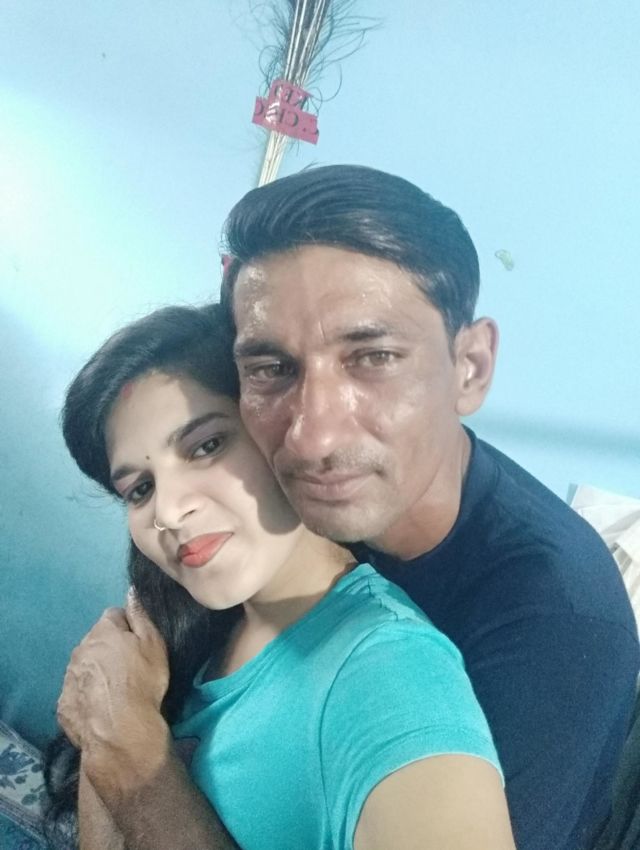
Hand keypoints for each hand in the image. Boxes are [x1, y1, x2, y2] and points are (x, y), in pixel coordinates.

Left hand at [57, 596, 168, 755]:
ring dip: (96, 670)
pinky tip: (100, 707)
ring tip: (114, 689)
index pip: (113, 615)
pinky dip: (86, 694)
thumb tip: (130, 591)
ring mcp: (68, 676)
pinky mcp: (63, 702)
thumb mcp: (153, 644)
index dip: (127, 627)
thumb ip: (140, 615)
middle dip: (109, 648)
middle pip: (96, 641)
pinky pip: (76, 690)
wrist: (120, 730)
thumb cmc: (142, 682)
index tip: (138, 643)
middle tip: (128, 667)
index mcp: (102, 631)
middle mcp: (80, 649)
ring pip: (84, 665)